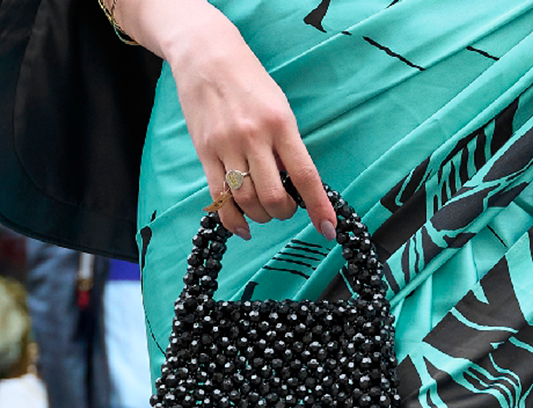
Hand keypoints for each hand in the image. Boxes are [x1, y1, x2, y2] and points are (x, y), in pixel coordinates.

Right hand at [115, 0, 335, 242]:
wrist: (205, 54)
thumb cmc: (249, 82)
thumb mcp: (279, 107)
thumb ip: (286, 147)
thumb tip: (293, 186)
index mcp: (280, 123)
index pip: (304, 175)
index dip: (318, 207)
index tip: (328, 229)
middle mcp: (253, 136)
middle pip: (274, 197)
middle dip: (285, 213)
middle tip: (286, 208)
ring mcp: (226, 145)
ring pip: (247, 202)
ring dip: (261, 216)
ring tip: (264, 209)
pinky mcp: (204, 152)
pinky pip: (220, 198)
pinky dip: (234, 220)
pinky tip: (244, 226)